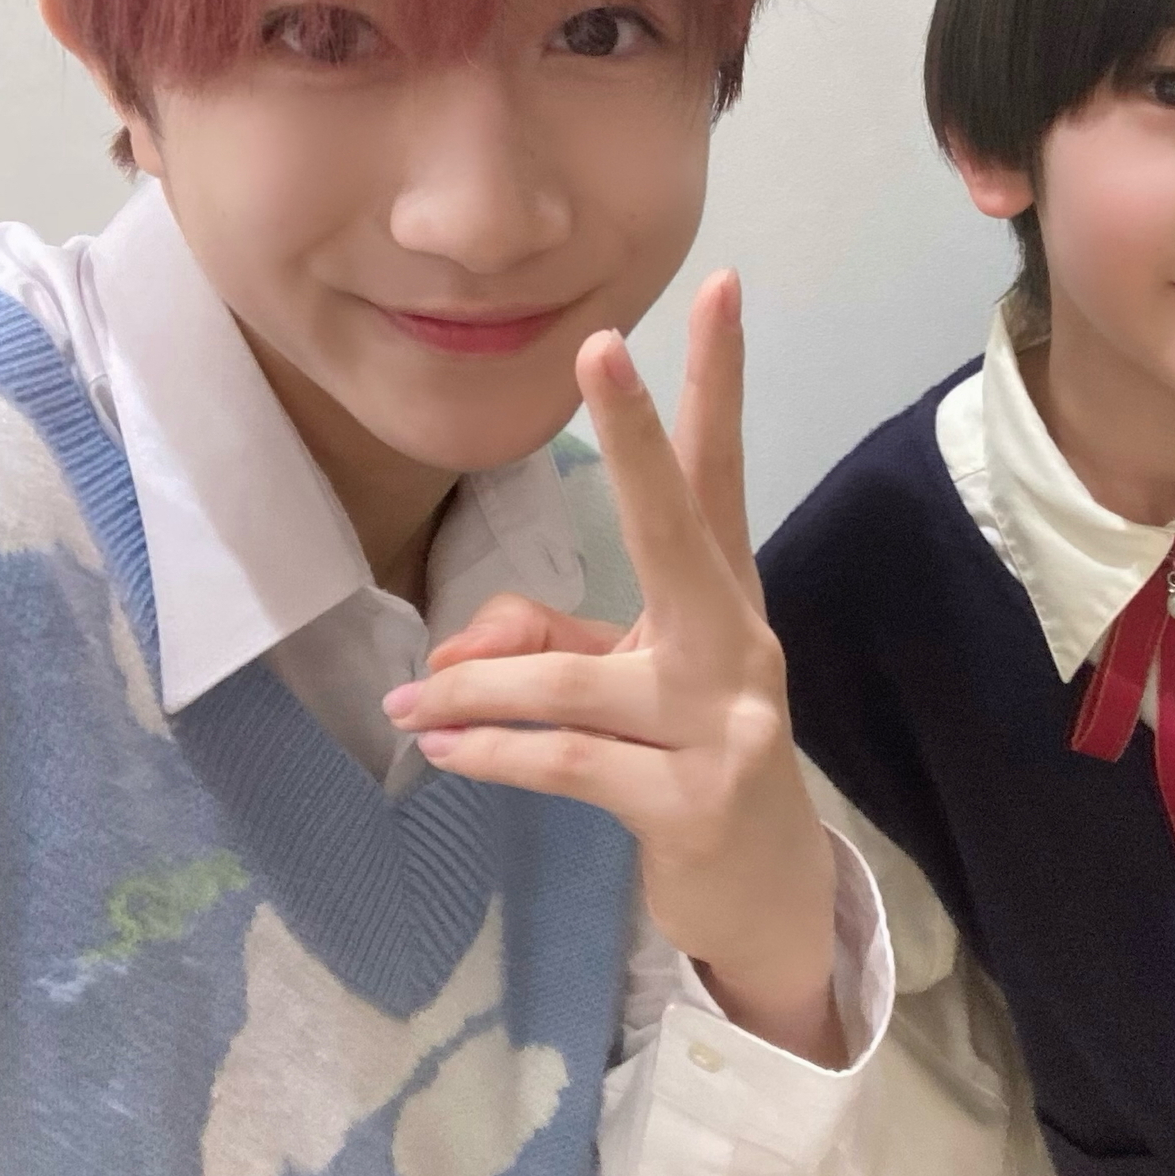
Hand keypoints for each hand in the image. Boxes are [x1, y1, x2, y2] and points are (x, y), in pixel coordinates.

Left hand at [385, 273, 844, 1064]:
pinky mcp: (695, 797)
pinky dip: (492, 753)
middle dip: (633, 434)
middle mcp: (737, 641)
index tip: (722, 287)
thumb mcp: (624, 685)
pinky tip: (440, 750)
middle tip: (598, 345)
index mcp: (723, 595)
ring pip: (575, 680)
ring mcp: (727, 721)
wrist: (763, 889)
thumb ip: (549, 643)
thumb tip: (460, 649)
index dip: (717, 380)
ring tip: (411, 704)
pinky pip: (567, 760)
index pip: (718, 471)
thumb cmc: (684, 756)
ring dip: (480, 691)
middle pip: (677, 525)